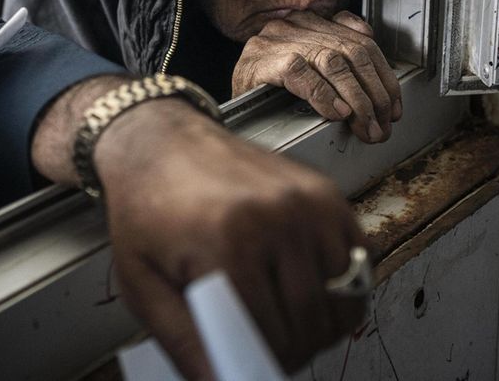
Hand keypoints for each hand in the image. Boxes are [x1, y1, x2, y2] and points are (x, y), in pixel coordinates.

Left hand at [95, 100, 368, 378]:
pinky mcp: (325, 193)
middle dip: (289, 351)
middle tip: (263, 352)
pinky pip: (356, 262)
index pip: (269, 335)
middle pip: (308, 321)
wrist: (159, 142)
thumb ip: (182, 338)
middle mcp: (276, 217)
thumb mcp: (142, 281)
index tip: (247, 369)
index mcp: (228, 240)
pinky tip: (308, 293)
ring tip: (283, 324)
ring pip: (339, 297)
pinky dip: (340, 290)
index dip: (260, 365)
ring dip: (317, 325)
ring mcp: (306, 202)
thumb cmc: (147, 208)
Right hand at [233, 10, 401, 143]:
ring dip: (356, 99)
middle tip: (380, 125)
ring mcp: (275, 41)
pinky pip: (301, 73)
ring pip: (332, 61)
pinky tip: (334, 112)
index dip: (383, 76)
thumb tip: (374, 56)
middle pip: (351, 52)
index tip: (392, 106)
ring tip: (362, 124)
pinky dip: (323, 95)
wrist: (226, 109)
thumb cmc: (267, 93)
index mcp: (308, 23)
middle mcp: (293, 25)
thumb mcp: (308, 70)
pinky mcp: (261, 60)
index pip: (360, 41)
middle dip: (374, 93)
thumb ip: (337, 54)